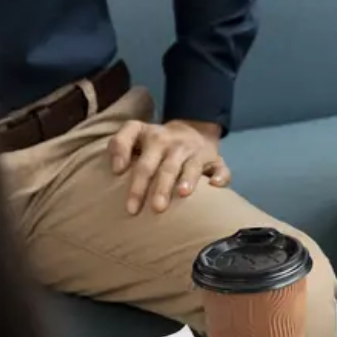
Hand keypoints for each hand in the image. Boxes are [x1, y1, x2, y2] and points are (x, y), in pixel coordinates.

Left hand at [108, 119, 229, 214]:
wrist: (194, 128)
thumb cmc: (157, 141)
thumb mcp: (136, 133)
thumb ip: (119, 145)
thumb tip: (116, 170)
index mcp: (150, 136)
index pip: (133, 138)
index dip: (123, 151)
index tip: (116, 172)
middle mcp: (172, 143)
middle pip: (163, 165)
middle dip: (157, 186)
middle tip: (153, 208)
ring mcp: (195, 151)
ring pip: (191, 167)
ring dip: (187, 179)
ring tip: (182, 194)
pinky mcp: (215, 159)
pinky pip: (220, 169)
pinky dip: (220, 177)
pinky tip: (214, 186)